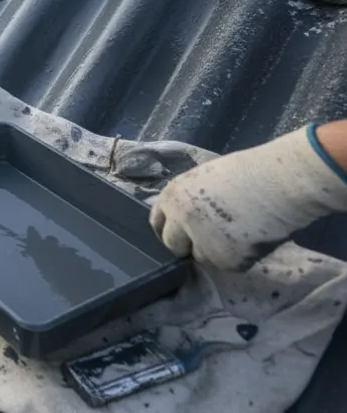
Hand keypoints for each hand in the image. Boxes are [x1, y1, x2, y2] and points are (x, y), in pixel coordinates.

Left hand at [149, 126, 346, 270]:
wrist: (280, 183)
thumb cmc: (248, 173)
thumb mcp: (204, 180)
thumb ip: (189, 201)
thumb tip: (184, 220)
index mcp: (171, 197)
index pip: (157, 222)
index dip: (170, 229)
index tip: (181, 234)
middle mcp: (179, 221)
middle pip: (173, 246)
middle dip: (188, 245)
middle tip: (211, 239)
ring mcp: (201, 243)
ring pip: (202, 258)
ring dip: (215, 252)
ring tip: (239, 233)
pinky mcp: (225, 260)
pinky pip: (228, 265)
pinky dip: (240, 257)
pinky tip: (253, 238)